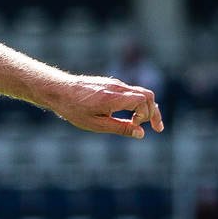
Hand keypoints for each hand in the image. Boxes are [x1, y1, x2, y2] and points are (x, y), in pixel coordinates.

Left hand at [46, 75, 162, 139]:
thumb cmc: (74, 109)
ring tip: (150, 123)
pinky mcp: (111, 84)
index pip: (143, 101)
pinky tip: (134, 116)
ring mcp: (115, 84)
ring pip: (140, 92)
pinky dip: (137, 103)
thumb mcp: (96, 124)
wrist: (59, 90)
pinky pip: (131, 92)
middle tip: (158, 128)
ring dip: (147, 108)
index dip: (144, 115)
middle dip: (154, 112)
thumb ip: (120, 128)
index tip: (134, 126)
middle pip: (147, 95)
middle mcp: (117, 87)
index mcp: (114, 97)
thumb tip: (141, 134)